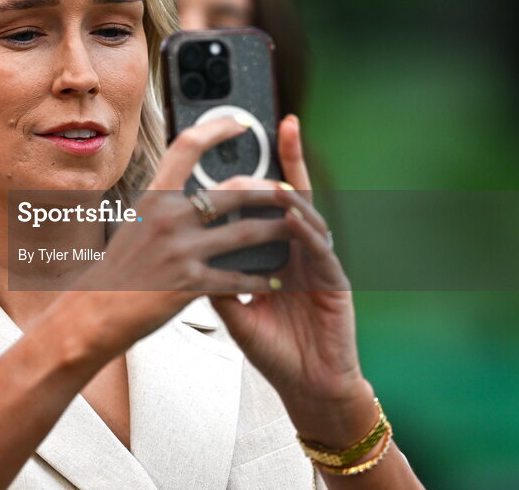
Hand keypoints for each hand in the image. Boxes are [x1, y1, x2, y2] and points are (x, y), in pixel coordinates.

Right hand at [65, 116, 296, 359]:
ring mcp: (180, 250)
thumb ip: (163, 203)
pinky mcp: (189, 284)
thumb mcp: (136, 222)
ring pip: (246, 233)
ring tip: (297, 232)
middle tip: (289, 193)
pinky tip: (274, 280)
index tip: (241, 124)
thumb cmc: (117, 267)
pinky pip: (237, 278)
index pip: (187, 146)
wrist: (95, 310)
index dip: (217, 128)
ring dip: (278, 232)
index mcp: (153, 197)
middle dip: (270, 192)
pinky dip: (260, 279)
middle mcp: (168, 218)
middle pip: (234, 190)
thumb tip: (187, 185)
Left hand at [208, 114, 374, 444]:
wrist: (306, 386)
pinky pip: (320, 251)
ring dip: (290, 198)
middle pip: (295, 197)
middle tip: (278, 132)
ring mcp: (320, 263)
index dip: (265, 167)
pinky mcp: (335, 283)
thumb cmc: (275, 348)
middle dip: (289, 161)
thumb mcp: (234, 308)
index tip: (250, 134)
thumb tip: (183, 250)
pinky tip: (294, 219)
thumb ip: (216, 277)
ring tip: (271, 182)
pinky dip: (306, 233)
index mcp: (279, 251)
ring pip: (309, 217)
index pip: (270, 203)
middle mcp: (301, 250)